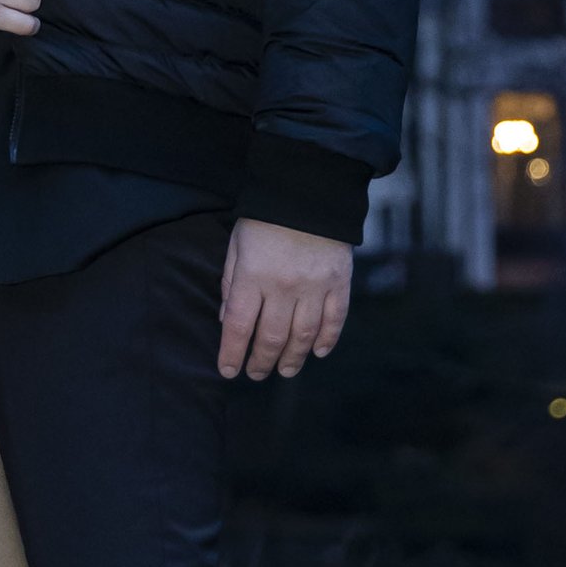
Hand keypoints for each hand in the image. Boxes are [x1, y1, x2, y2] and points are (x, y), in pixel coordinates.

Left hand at [217, 220, 351, 380]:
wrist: (309, 191)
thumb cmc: (265, 219)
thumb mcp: (237, 245)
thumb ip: (230, 283)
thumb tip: (227, 320)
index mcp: (252, 276)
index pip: (238, 327)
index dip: (232, 354)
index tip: (228, 371)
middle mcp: (283, 286)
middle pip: (271, 338)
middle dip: (261, 362)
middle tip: (256, 374)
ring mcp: (314, 287)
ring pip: (303, 335)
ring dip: (293, 358)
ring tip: (285, 370)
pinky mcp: (338, 282)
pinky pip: (334, 320)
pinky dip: (327, 340)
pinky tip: (318, 352)